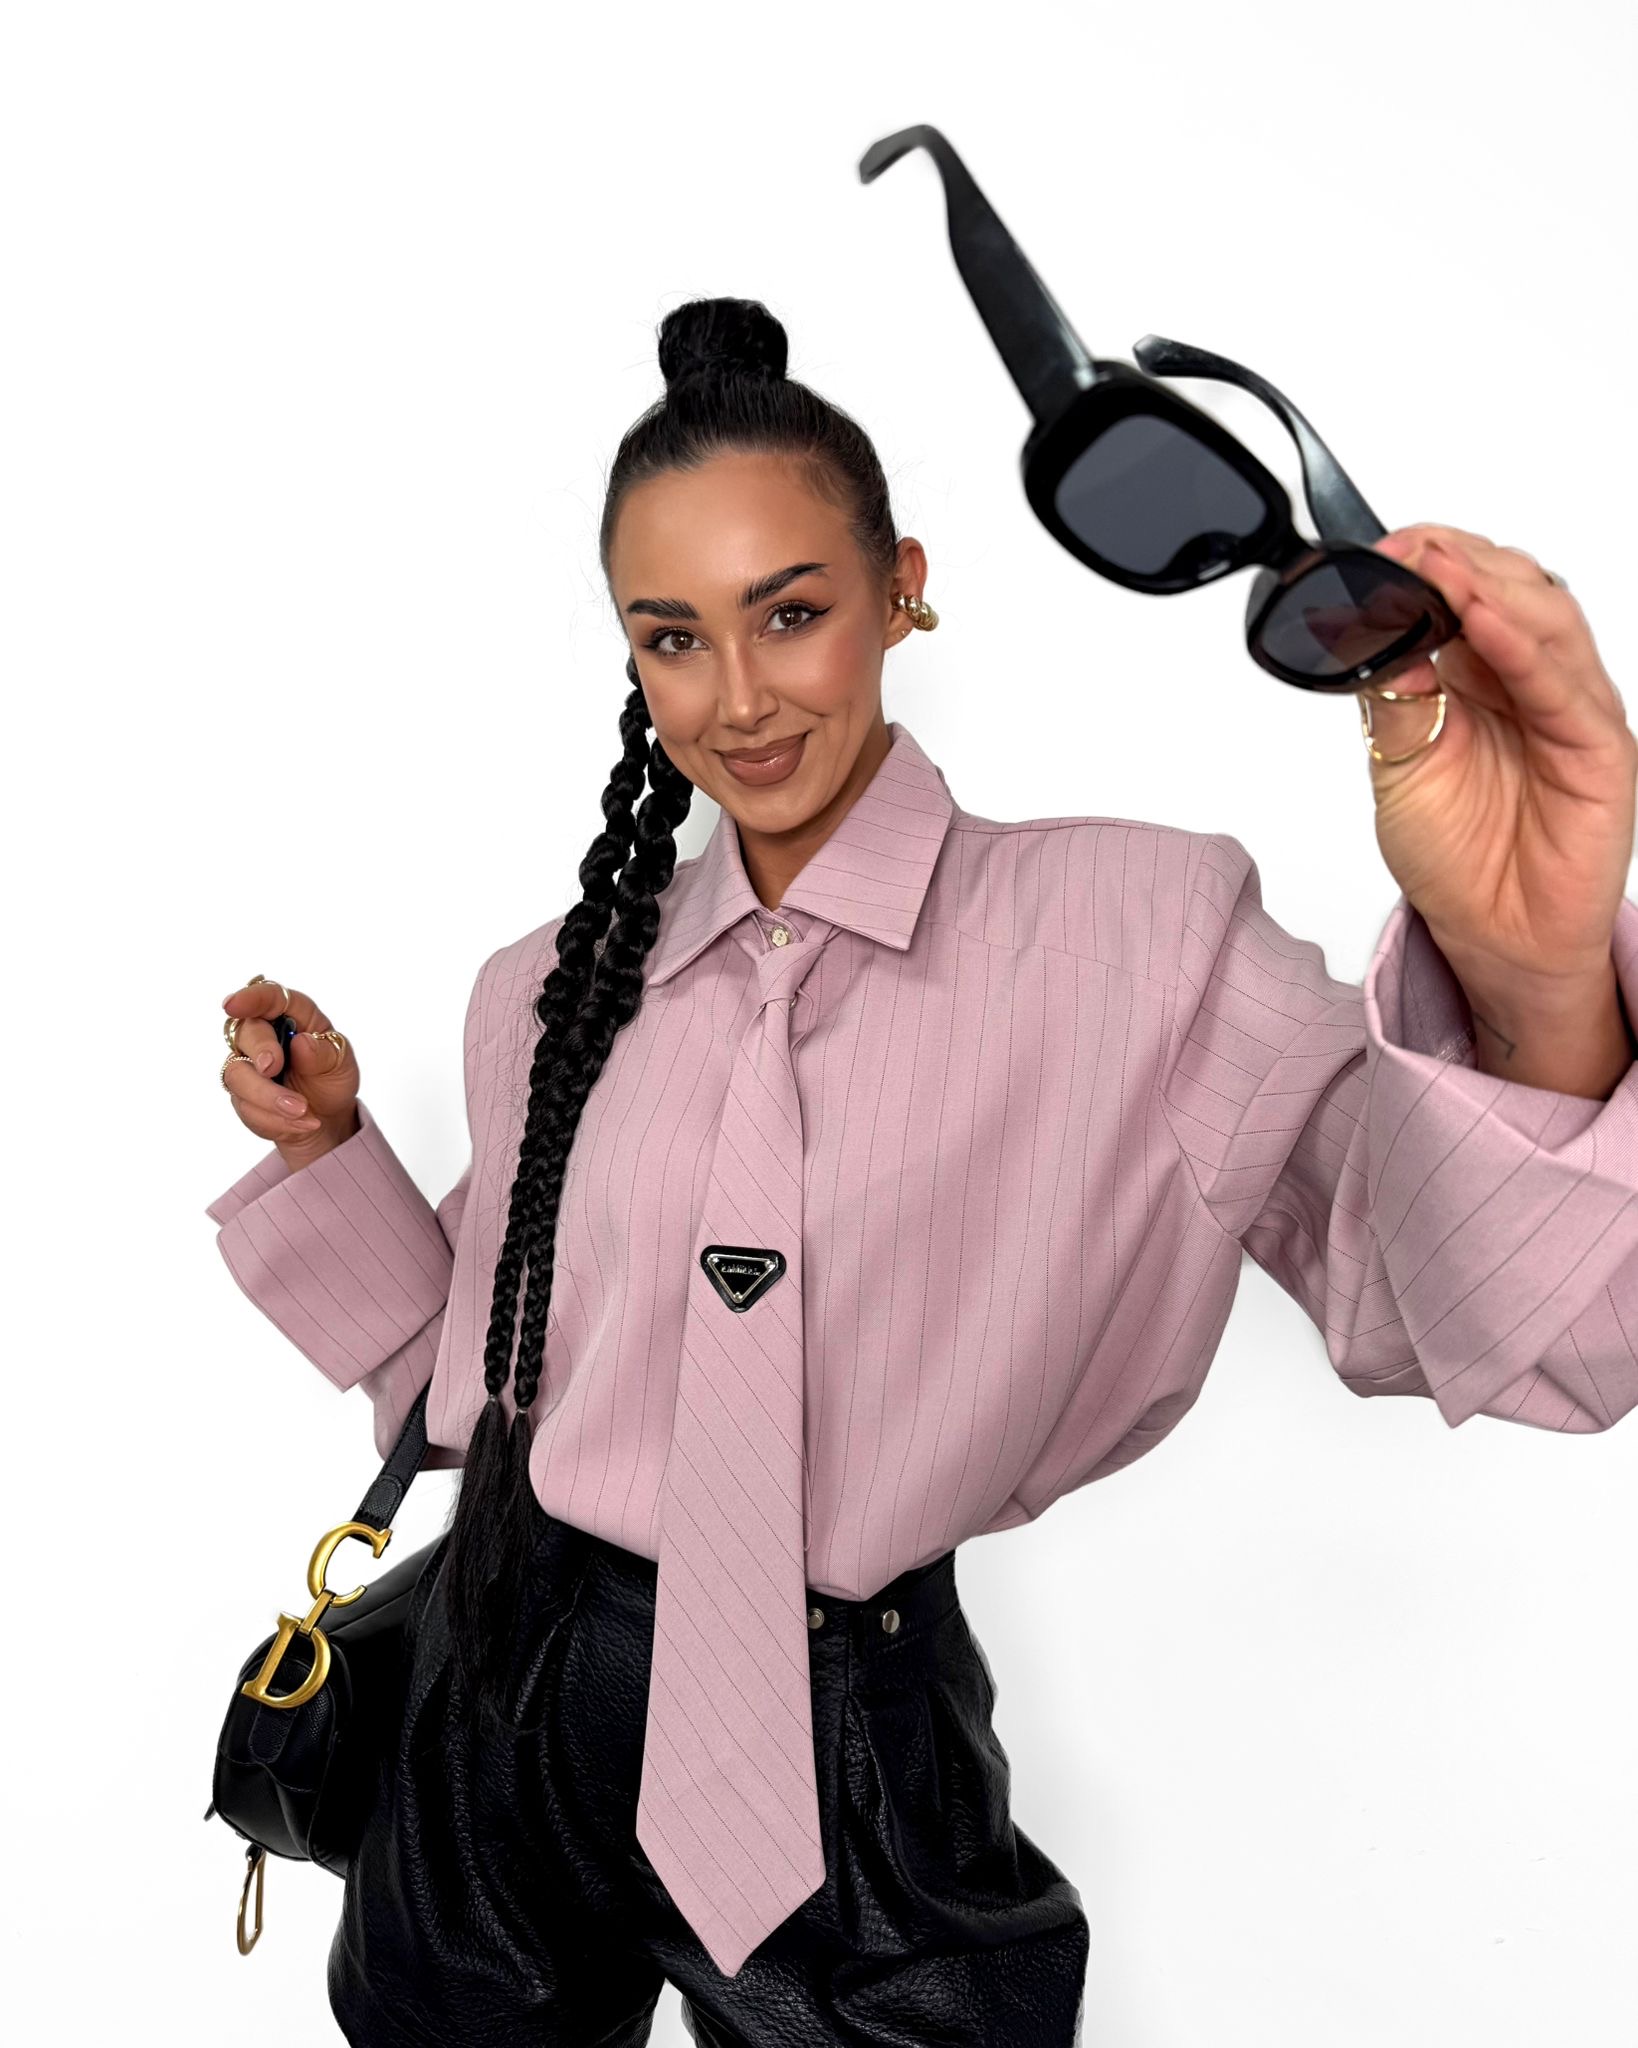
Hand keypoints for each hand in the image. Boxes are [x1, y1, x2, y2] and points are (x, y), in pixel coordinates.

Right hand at [221, 980, 360, 1165]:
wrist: (325, 1117)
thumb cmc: (331, 1079)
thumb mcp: (341, 1066)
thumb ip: (324, 1054)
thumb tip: (301, 1043)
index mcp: (293, 1015)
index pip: (270, 997)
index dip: (251, 998)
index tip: (234, 1005)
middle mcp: (264, 1034)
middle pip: (246, 1031)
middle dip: (260, 1049)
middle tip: (273, 1067)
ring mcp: (246, 1063)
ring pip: (238, 1073)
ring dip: (269, 1096)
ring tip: (303, 1110)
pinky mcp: (240, 1093)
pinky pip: (245, 1105)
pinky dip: (274, 1118)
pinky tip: (301, 1123)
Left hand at [1358, 523, 1636, 998]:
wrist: (1494, 937)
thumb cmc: (1456, 859)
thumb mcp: (1399, 768)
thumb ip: (1393, 699)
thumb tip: (1372, 628)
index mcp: (1480, 678)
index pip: (1465, 595)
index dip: (1427, 565)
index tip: (1377, 552)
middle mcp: (1528, 683)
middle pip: (1511, 591)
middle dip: (1457, 562)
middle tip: (1405, 550)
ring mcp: (1568, 709)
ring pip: (1546, 621)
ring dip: (1490, 588)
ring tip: (1440, 568)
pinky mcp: (1597, 747)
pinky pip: (1562, 685)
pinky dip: (1523, 646)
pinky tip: (1485, 621)